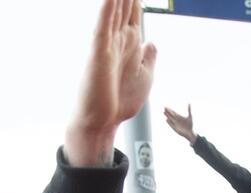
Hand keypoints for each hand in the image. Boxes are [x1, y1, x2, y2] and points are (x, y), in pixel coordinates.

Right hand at [65, 0, 156, 166]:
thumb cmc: (119, 103)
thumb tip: (152, 40)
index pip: (135, 7)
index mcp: (130, 42)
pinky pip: (102, 25)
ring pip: (113, 7)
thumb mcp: (145, 76)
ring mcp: (107, 43)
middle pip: (124, 1)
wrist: (101, 122)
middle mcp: (118, 38)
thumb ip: (149, 57)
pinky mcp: (98, 52)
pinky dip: (106, 8)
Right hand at [163, 105, 196, 143]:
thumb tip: (189, 103)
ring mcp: (175, 124)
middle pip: (171, 115)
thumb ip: (189, 110)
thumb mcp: (190, 117)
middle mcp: (176, 120)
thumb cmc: (190, 125)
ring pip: (170, 119)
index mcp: (179, 117)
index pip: (173, 112)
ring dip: (167, 115)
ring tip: (164, 112)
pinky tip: (166, 119)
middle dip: (168, 111)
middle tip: (164, 107)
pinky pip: (171, 124)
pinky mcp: (175, 128)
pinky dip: (169, 122)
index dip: (170, 110)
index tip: (166, 107)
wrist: (190, 132)